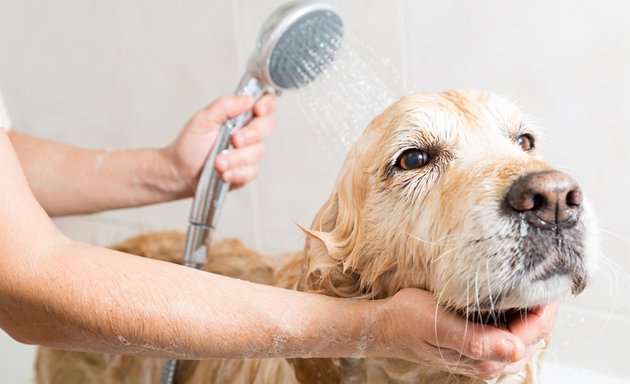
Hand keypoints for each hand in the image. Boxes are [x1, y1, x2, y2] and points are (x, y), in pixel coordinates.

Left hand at [164, 94, 276, 194]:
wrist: (180, 172)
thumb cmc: (190, 144)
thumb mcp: (203, 119)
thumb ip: (225, 105)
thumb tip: (248, 99)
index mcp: (240, 115)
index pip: (265, 104)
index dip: (267, 105)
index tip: (257, 110)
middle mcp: (248, 132)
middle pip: (269, 126)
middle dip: (252, 134)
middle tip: (234, 140)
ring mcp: (249, 152)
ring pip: (258, 152)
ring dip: (237, 158)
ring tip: (218, 162)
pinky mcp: (247, 171)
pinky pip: (252, 171)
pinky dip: (237, 173)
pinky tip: (223, 173)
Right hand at [371, 288, 553, 379]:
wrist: (386, 326)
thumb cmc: (408, 320)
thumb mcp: (439, 324)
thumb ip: (477, 340)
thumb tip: (515, 350)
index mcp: (484, 357)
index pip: (534, 333)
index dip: (547, 306)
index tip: (553, 279)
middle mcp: (489, 363)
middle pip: (534, 336)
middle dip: (543, 309)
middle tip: (547, 277)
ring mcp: (483, 357)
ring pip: (525, 336)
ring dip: (532, 314)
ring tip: (534, 285)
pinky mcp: (477, 348)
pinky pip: (510, 335)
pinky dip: (517, 318)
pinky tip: (512, 300)